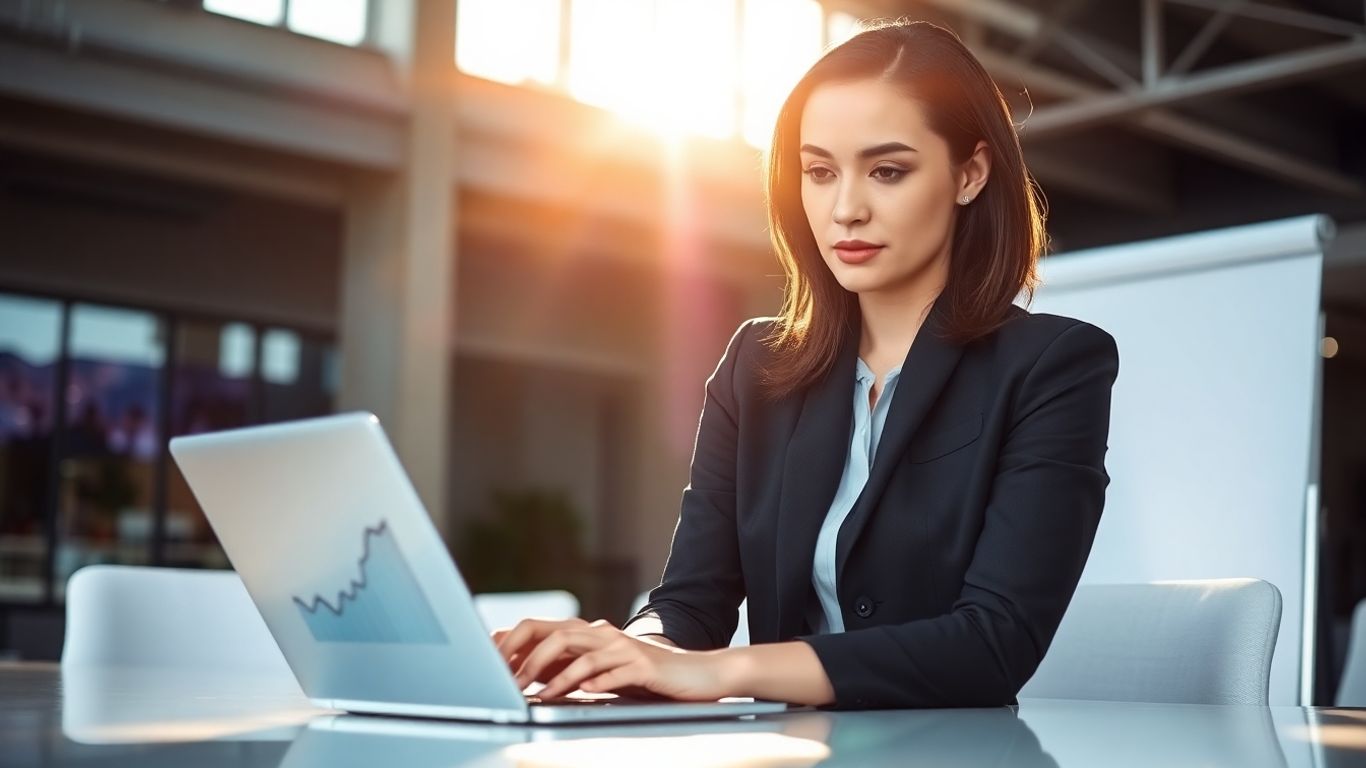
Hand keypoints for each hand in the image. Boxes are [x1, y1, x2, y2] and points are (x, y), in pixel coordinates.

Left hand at [491, 618, 734, 700]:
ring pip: (579, 650)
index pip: (542, 628)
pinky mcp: (643, 665)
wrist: (698, 675)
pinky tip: (576, 693)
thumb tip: (528, 678)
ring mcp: (624, 647)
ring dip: (552, 672)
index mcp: (591, 634)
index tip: (489, 662)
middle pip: (555, 633)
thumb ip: (571, 670)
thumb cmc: (647, 678)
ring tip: (532, 692)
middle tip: (504, 679)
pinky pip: (612, 671)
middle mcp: (604, 634)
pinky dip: (590, 681)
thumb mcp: (604, 672)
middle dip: (525, 655)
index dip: (515, 641)